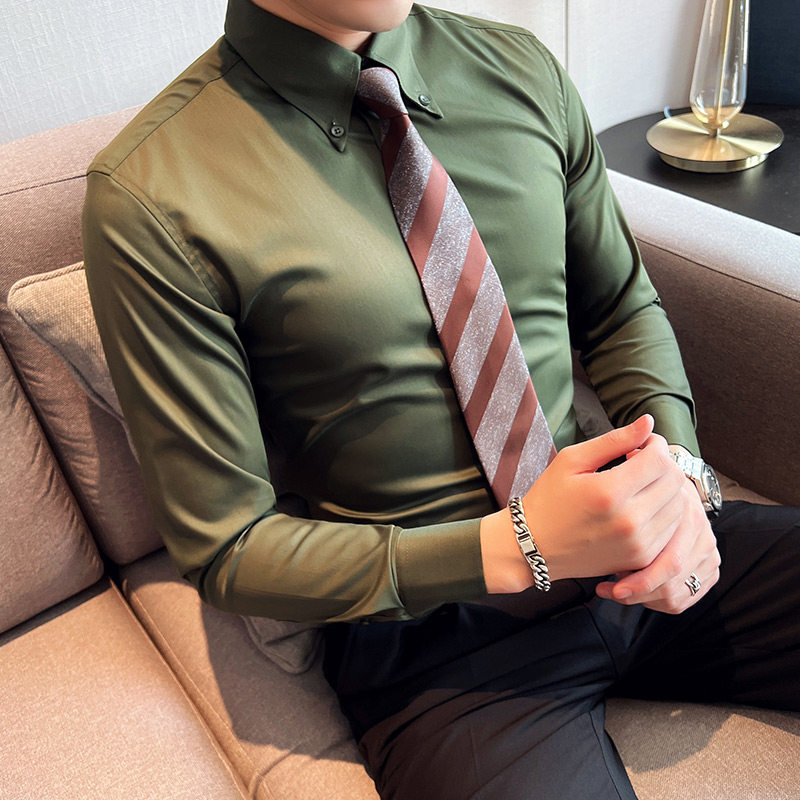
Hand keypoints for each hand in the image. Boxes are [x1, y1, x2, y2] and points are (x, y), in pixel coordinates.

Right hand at [480, 415, 686, 592]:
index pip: (659, 459)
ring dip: (667, 488)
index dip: (656, 444)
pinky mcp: (640, 558)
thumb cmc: (549, 499)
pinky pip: (672, 529)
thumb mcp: (572, 460)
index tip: (642, 443)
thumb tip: (647, 422)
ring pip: (679, 505)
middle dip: (663, 463)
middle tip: (641, 461)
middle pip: (673, 481)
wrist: (535, 547)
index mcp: (609, 491)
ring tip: (642, 483)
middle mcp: (629, 520)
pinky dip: (665, 512)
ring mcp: (637, 543)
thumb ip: (613, 440)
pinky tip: (643, 505)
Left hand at [595, 477, 720, 613]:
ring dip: (645, 597)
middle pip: (672, 581)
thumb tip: (629, 454)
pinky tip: (635, 593)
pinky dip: (658, 602)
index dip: (640, 577)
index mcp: (686, 513)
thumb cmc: (648, 482)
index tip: (613, 580)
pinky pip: (683, 599)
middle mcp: (702, 535)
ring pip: (676, 595)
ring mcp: (708, 552)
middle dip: (639, 591)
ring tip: (618, 589)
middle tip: (613, 591)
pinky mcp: (708, 568)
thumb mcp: (638, 469)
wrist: (672, 487)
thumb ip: (633, 465)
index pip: (670, 560)